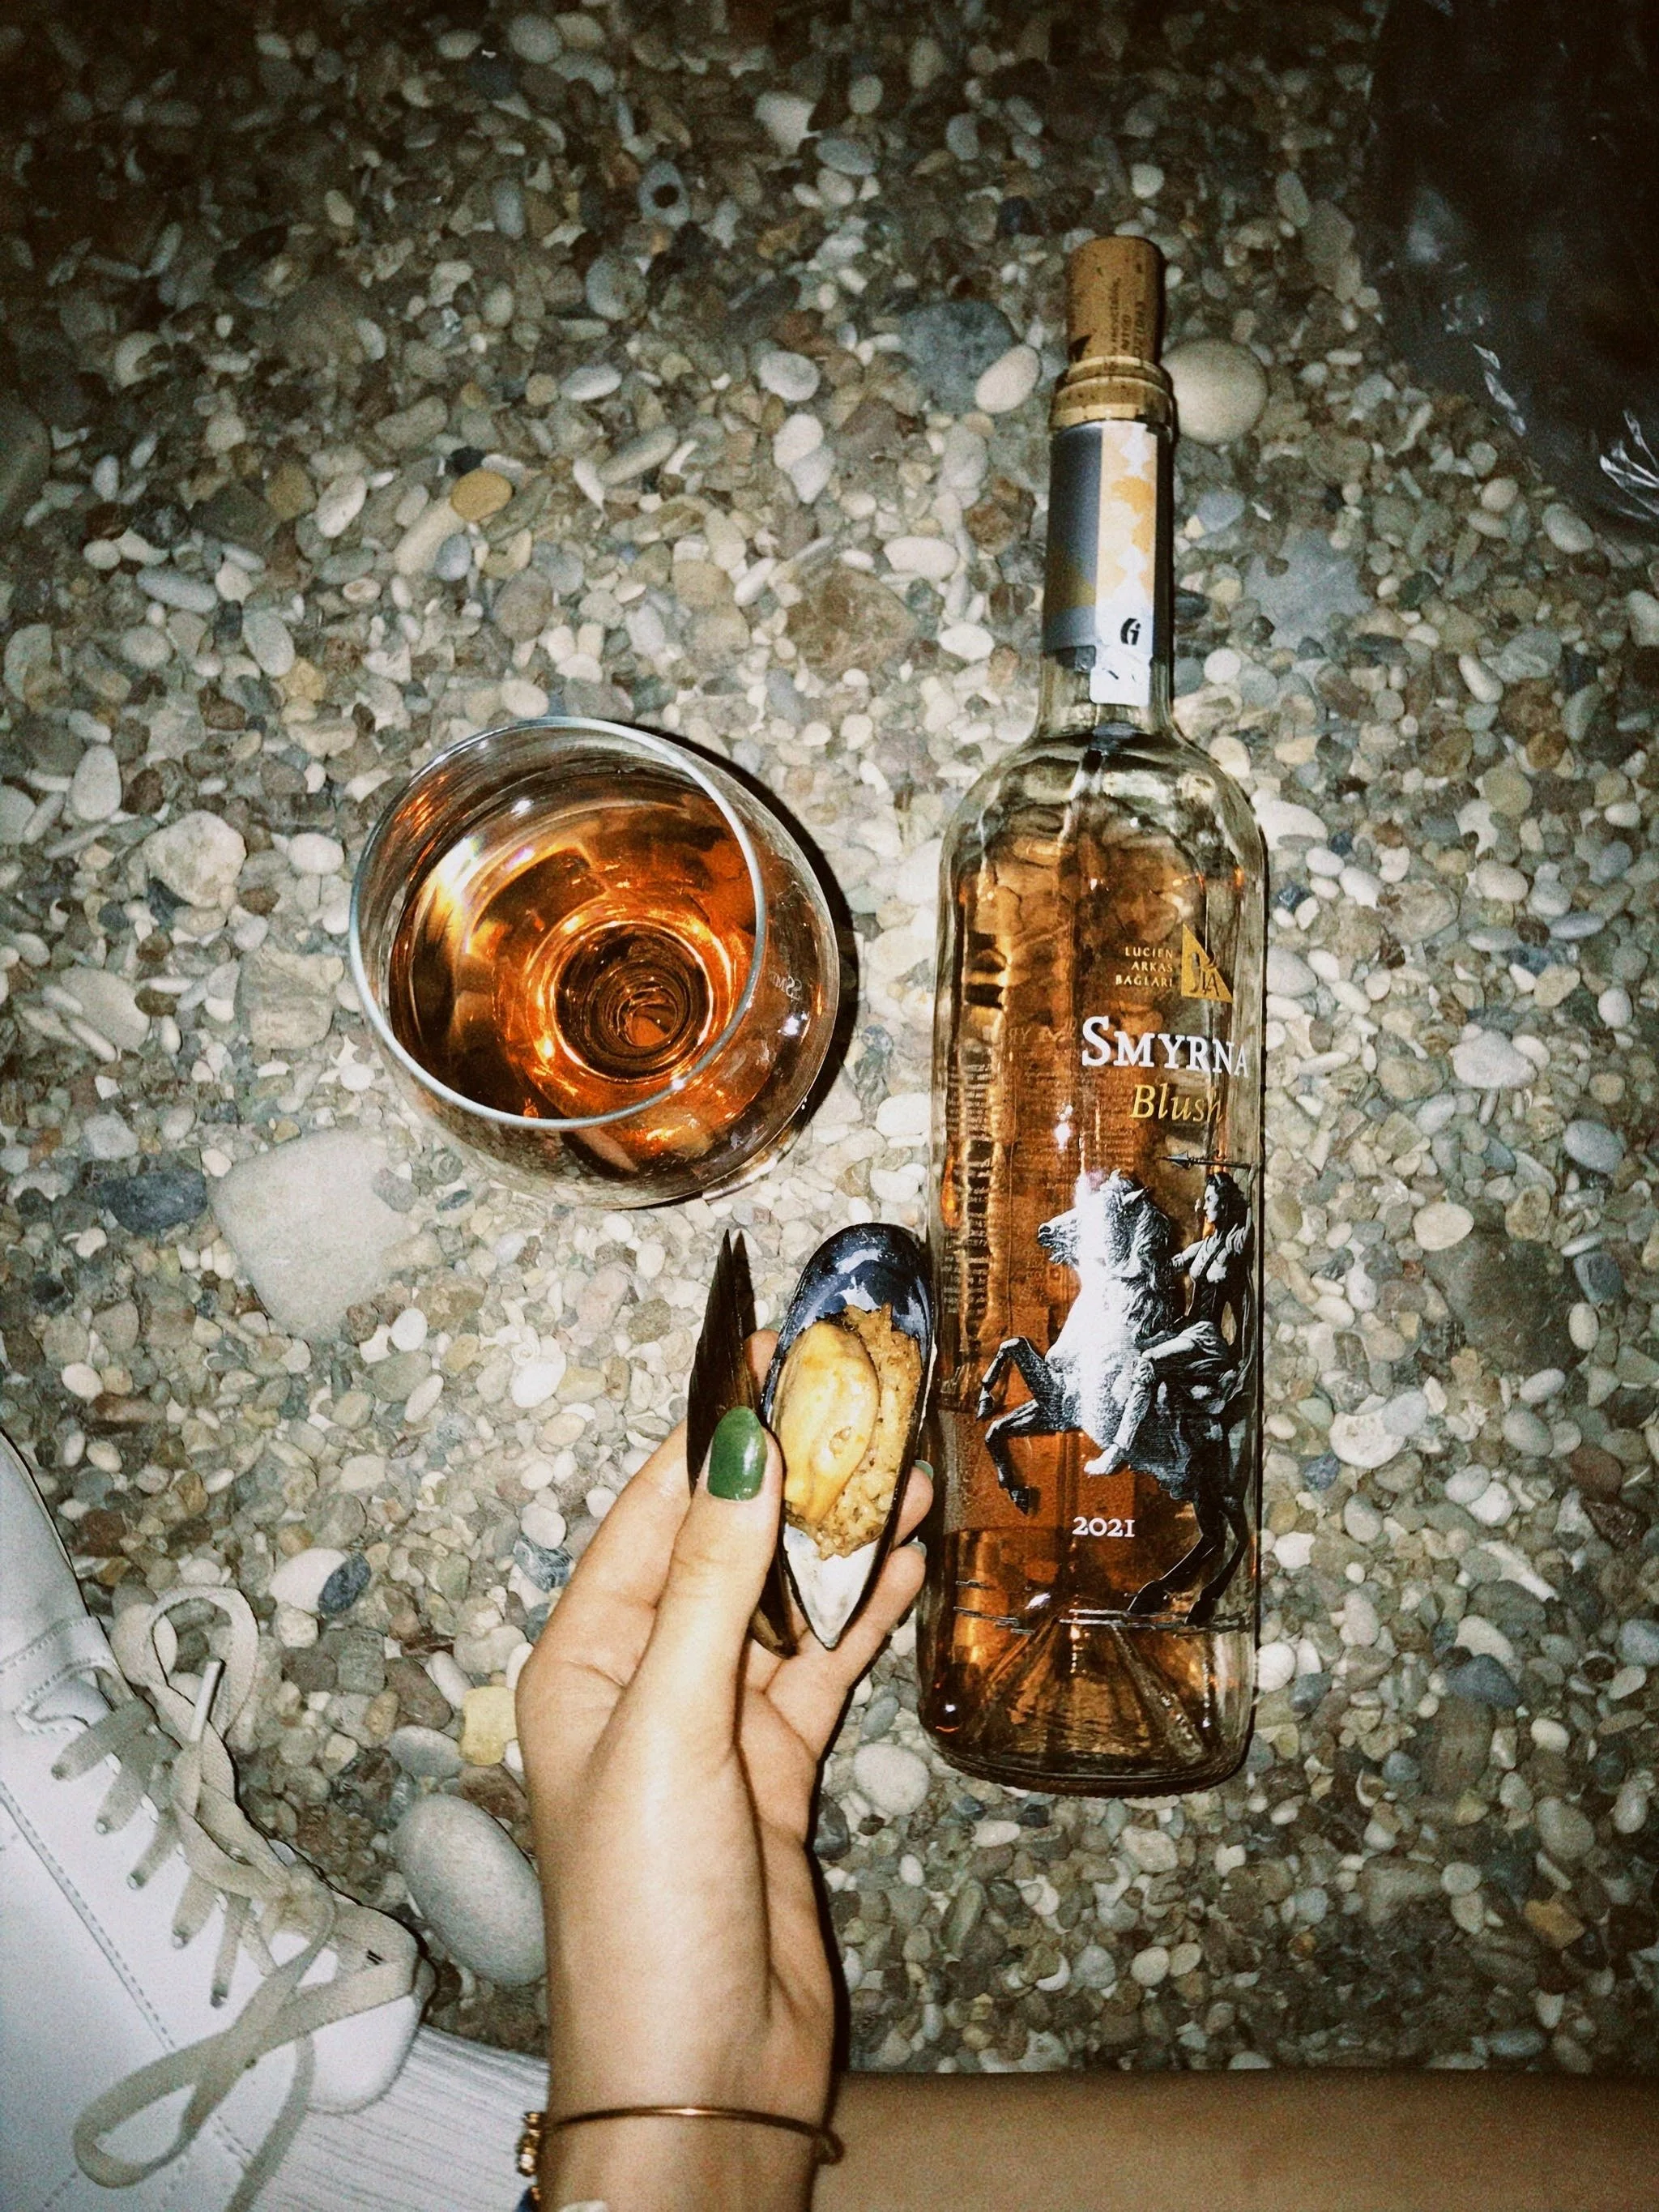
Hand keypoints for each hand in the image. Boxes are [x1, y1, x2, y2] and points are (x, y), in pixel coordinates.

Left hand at [515, 1333, 930, 2211]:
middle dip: (790, 1476)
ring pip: (783, 1600)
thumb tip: (734, 1449)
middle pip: (724, 1545)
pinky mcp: (776, 1766)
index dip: (711, 1430)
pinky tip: (908, 1563)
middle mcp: (645, 1678)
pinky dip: (865, 1613)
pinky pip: (823, 1664)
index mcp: (586, 1658)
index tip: (770, 1356)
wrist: (703, 2078)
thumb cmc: (647, 1910)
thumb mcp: (670, 1726)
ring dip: (840, 1540)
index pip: (652, 1511)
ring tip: (909, 1465)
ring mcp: (715, 1723)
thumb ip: (711, 1585)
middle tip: (863, 1401)